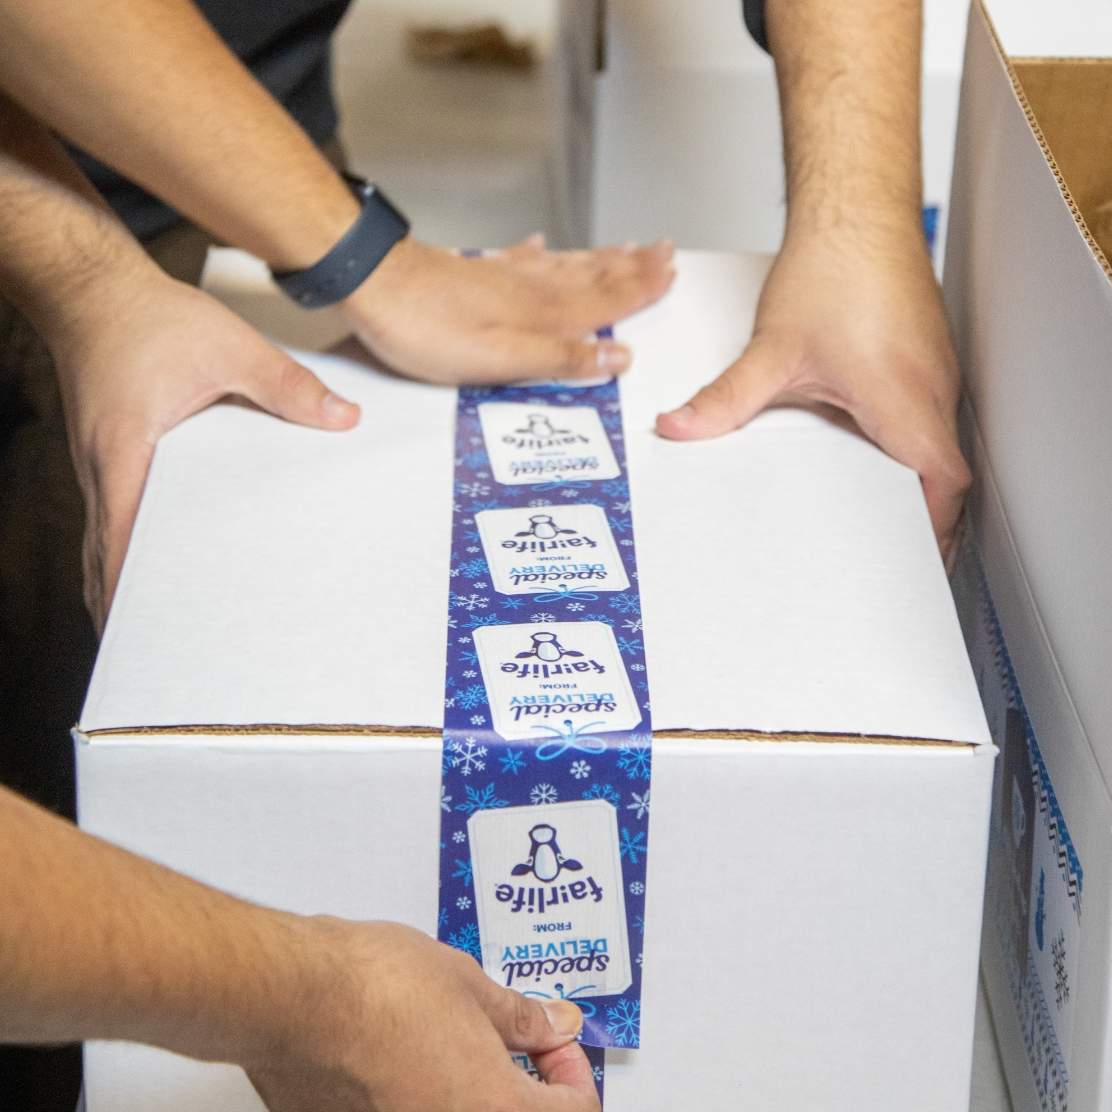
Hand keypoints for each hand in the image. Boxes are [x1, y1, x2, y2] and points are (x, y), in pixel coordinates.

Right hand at [50, 266, 359, 629]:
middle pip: (109, 559)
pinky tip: (158, 564)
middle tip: (166, 651)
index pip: (124, 543)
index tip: (149, 640)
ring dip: (125, 584)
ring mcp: (100, 468)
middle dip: (131, 608)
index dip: (132, 597)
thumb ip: (287, 386)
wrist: (91, 289)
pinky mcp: (109, 458)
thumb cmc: (148, 317)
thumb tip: (344, 419)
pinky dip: (127, 552)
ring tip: (160, 629)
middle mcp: (103, 471)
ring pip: (105, 543)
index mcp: (126, 454)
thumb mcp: (229, 347)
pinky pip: (115, 518)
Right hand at [248, 919, 598, 1111]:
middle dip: (525, 1090)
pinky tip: (416, 1063)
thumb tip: (554, 1025)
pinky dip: (426, 1098)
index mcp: (496, 1110)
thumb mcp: (471, 988)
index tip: (556, 1046)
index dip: (573, 1074)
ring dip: (473, 1094)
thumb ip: (522, 1018)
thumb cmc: (379, 989)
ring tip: (461, 1048)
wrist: (300, 997)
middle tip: (518, 1050)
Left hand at [343, 235, 674, 384]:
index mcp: (542, 315)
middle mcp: (529, 290)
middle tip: (664, 252)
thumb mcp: (502, 360)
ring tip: (626, 247)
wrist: (371, 285)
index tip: (671, 275)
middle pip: (593, 276)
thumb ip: (562, 358)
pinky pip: (519, 258)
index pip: (606, 301)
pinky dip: (538, 252)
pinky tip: (541, 244)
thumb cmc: (428, 330)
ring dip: (599, 258)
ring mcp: (501, 277)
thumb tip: (620, 358)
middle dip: (631, 267)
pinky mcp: (473, 273)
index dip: (641, 290)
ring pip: (564, 265)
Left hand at [656, 221, 969, 558]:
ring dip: (913, 476)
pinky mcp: (925, 354)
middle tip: (885, 545)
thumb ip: (726, 399)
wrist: (856, 210)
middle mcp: (930, 386)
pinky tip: (870, 447)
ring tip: (876, 510)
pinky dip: (907, 441)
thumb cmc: (834, 268)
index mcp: (902, 396)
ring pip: (937, 442)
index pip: (943, 482)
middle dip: (919, 513)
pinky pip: (927, 413)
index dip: (933, 525)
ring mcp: (934, 369)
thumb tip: (682, 429)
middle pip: (943, 472)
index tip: (912, 554)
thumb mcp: (773, 349)